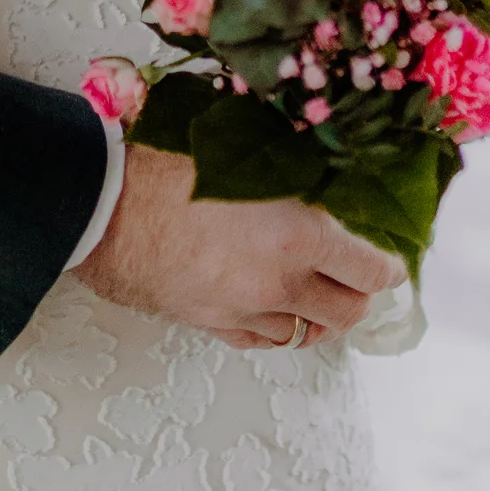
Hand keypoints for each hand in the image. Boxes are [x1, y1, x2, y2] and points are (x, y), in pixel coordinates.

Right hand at [73, 143, 404, 348]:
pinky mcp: (212, 324)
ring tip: (314, 291)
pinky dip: (276, 327)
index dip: (387, 265)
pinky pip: (262, 340)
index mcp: (297, 233)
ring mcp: (246, 311)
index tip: (388, 257)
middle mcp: (280, 282)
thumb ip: (286, 165)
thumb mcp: (239, 149)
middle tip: (355, 275)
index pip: (370, 269)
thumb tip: (316, 162)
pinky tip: (271, 307)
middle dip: (359, 295)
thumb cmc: (165, 162)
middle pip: (348, 312)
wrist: (101, 204)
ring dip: (318, 314)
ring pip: (306, 333)